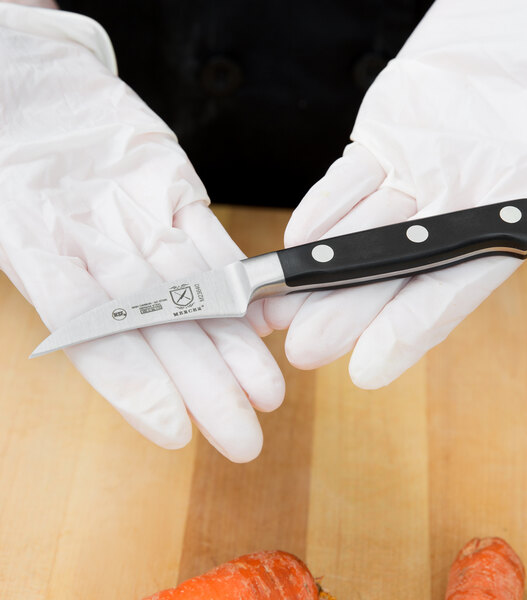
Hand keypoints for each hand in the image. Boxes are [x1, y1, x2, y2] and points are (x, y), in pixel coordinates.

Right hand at [0, 4, 283, 460]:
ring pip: (195, 295)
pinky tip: (263, 320)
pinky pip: (210, 243)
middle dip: (205, 386)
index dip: (136, 387)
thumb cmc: (5, 127)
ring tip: (266, 392)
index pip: (98, 338)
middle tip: (243, 436)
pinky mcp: (174, 193)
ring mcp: (141, 226)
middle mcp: (102, 253)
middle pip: (162, 331)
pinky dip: (238, 281)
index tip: (173, 429)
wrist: (33, 77)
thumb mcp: (11, 206)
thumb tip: (82, 322)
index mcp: (46, 258)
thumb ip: (47, 263)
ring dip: (232, 346)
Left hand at [265, 0, 526, 388]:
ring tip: (279, 307)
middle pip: (389, 271)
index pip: (450, 290)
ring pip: (358, 232)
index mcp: (502, 222)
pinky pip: (348, 179)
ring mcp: (412, 177)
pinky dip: (323, 207)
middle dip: (344, 311)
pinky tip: (295, 239)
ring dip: (316, 271)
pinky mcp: (382, 143)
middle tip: (304, 347)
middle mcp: (450, 210)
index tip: (367, 370)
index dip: (407, 331)